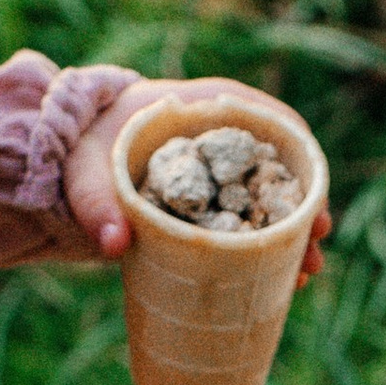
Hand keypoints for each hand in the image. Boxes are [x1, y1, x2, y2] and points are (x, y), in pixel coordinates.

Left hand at [64, 79, 333, 286]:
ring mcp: (220, 167)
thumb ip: (97, 205)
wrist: (69, 159)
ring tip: (306, 272)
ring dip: (294, 233)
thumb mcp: (87, 174)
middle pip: (281, 164)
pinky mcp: (212, 198)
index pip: (270, 119)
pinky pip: (250, 216)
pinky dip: (269, 244)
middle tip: (316, 246)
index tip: (311, 202)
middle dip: (306, 207)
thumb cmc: (84, 151)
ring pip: (271, 195)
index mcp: (202, 106)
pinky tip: (282, 278)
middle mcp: (222, 134)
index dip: (300, 159)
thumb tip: (115, 244)